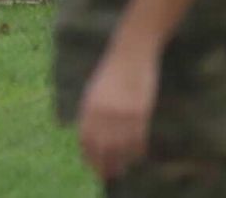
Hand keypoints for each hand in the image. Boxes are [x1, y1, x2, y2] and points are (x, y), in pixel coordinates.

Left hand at [78, 44, 158, 181]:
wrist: (131, 51)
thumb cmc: (113, 70)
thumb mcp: (96, 89)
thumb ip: (93, 111)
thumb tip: (92, 135)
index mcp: (89, 106)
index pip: (86, 140)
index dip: (89, 156)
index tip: (94, 166)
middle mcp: (103, 113)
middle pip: (102, 148)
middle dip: (105, 165)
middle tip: (110, 174)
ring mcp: (122, 113)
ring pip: (121, 148)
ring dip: (122, 161)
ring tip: (124, 168)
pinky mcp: (140, 112)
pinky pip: (138, 139)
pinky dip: (137, 150)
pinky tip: (138, 154)